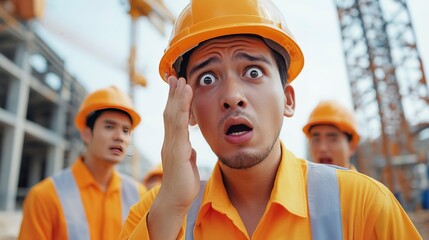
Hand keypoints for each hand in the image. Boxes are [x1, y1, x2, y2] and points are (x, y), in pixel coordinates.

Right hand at [160, 76, 200, 208]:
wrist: (174, 200)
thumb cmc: (181, 184)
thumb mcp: (186, 165)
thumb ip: (187, 154)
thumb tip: (190, 149)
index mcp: (173, 144)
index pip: (173, 118)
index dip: (175, 102)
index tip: (178, 87)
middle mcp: (170, 141)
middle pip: (170, 112)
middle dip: (173, 94)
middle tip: (175, 76)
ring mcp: (172, 145)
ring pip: (173, 115)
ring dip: (177, 97)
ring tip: (180, 80)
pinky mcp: (176, 151)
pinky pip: (179, 125)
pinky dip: (181, 108)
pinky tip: (186, 97)